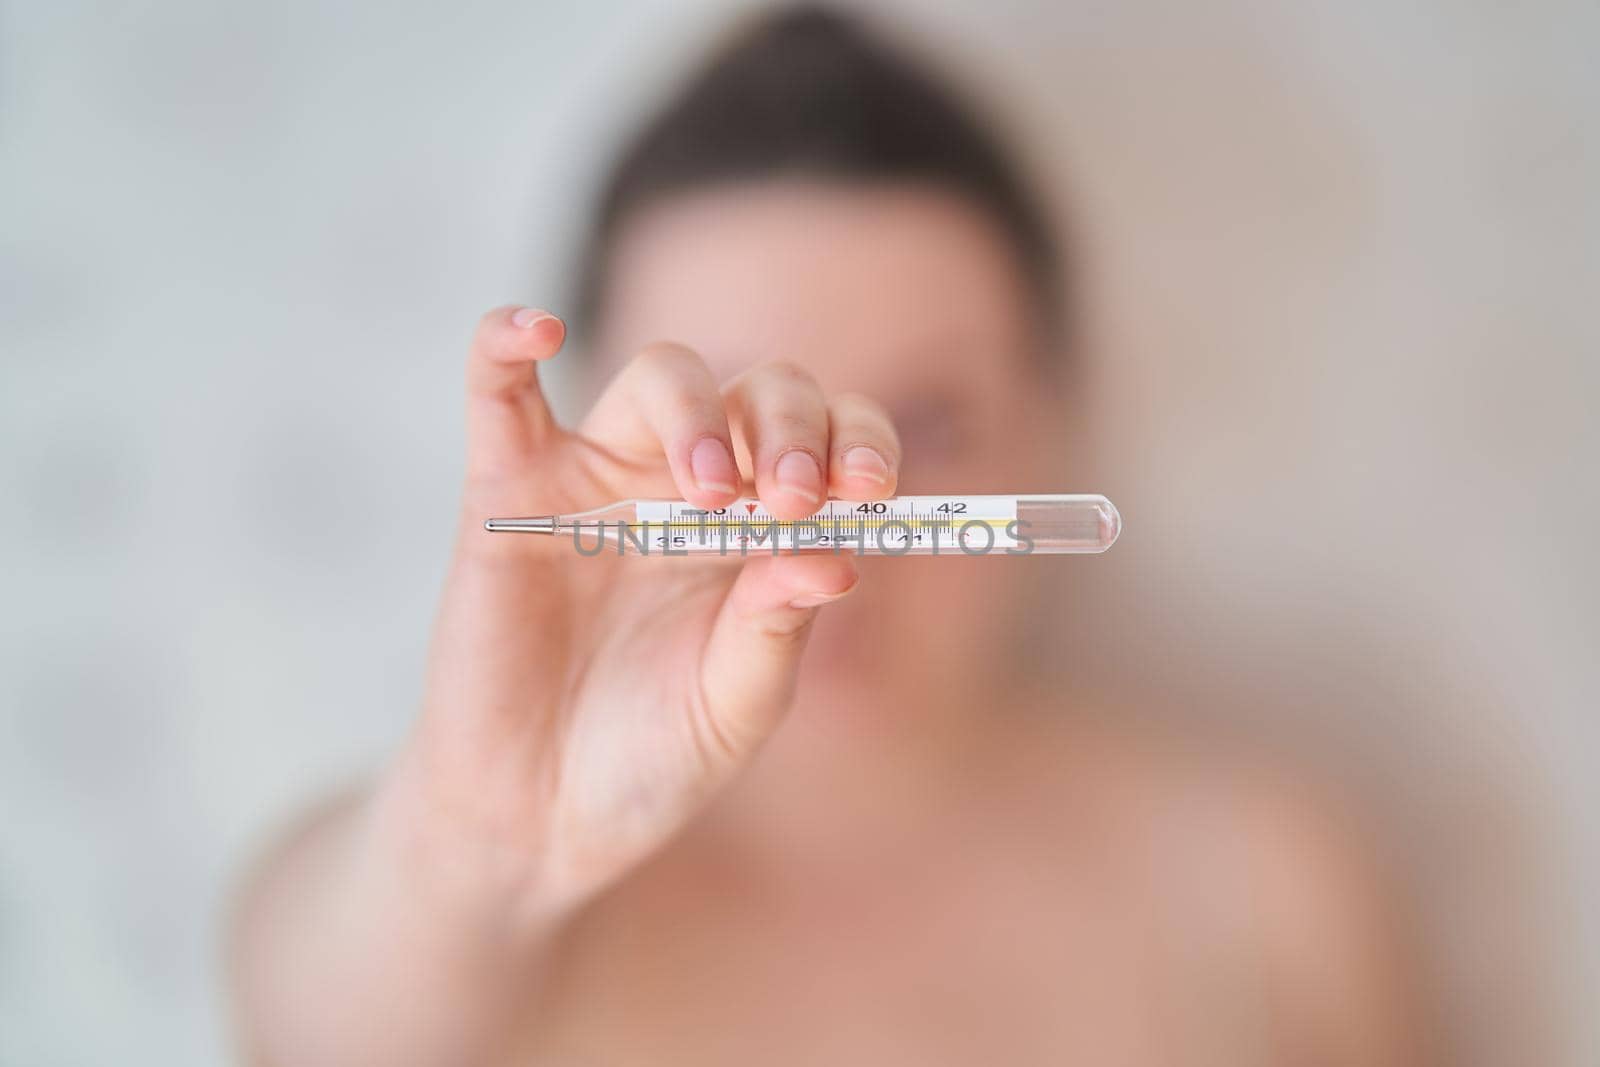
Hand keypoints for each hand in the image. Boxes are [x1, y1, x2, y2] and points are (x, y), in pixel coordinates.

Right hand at [386, 306, 900, 921]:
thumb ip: (780, 627)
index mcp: (763, 530)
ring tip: (710, 489)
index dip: (860, 444)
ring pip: (660, 375)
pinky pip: (498, 394)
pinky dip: (505, 344)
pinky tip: (534, 328)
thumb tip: (839, 555)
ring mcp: (598, 481)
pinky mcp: (505, 494)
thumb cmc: (651, 757)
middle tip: (793, 497)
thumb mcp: (738, 704)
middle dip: (791, 428)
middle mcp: (689, 488)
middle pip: (756, 393)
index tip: (869, 491)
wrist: (542, 820)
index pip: (830, 442)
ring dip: (697, 411)